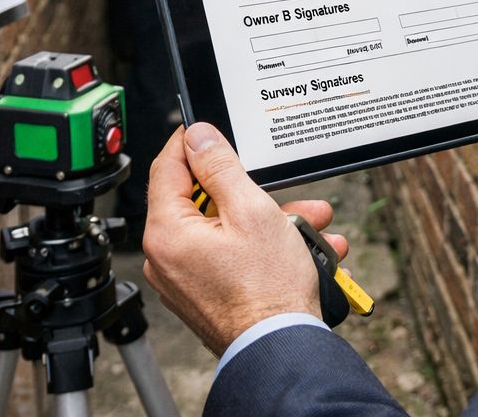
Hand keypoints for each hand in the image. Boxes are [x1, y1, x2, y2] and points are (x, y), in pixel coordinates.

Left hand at [141, 123, 347, 354]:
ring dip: (271, 221)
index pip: (168, 167)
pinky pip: (232, 256)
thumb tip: (198, 137)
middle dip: (254, 191)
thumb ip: (220, 166)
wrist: (281, 348)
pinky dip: (264, 248)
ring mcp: (186, 279)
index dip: (191, 141)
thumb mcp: (251, 209)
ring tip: (310, 226)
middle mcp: (167, 258)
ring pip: (227, 229)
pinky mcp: (207, 294)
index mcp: (167, 232)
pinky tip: (303, 250)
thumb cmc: (267, 291)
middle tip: (282, 188)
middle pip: (205, 201)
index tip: (208, 129)